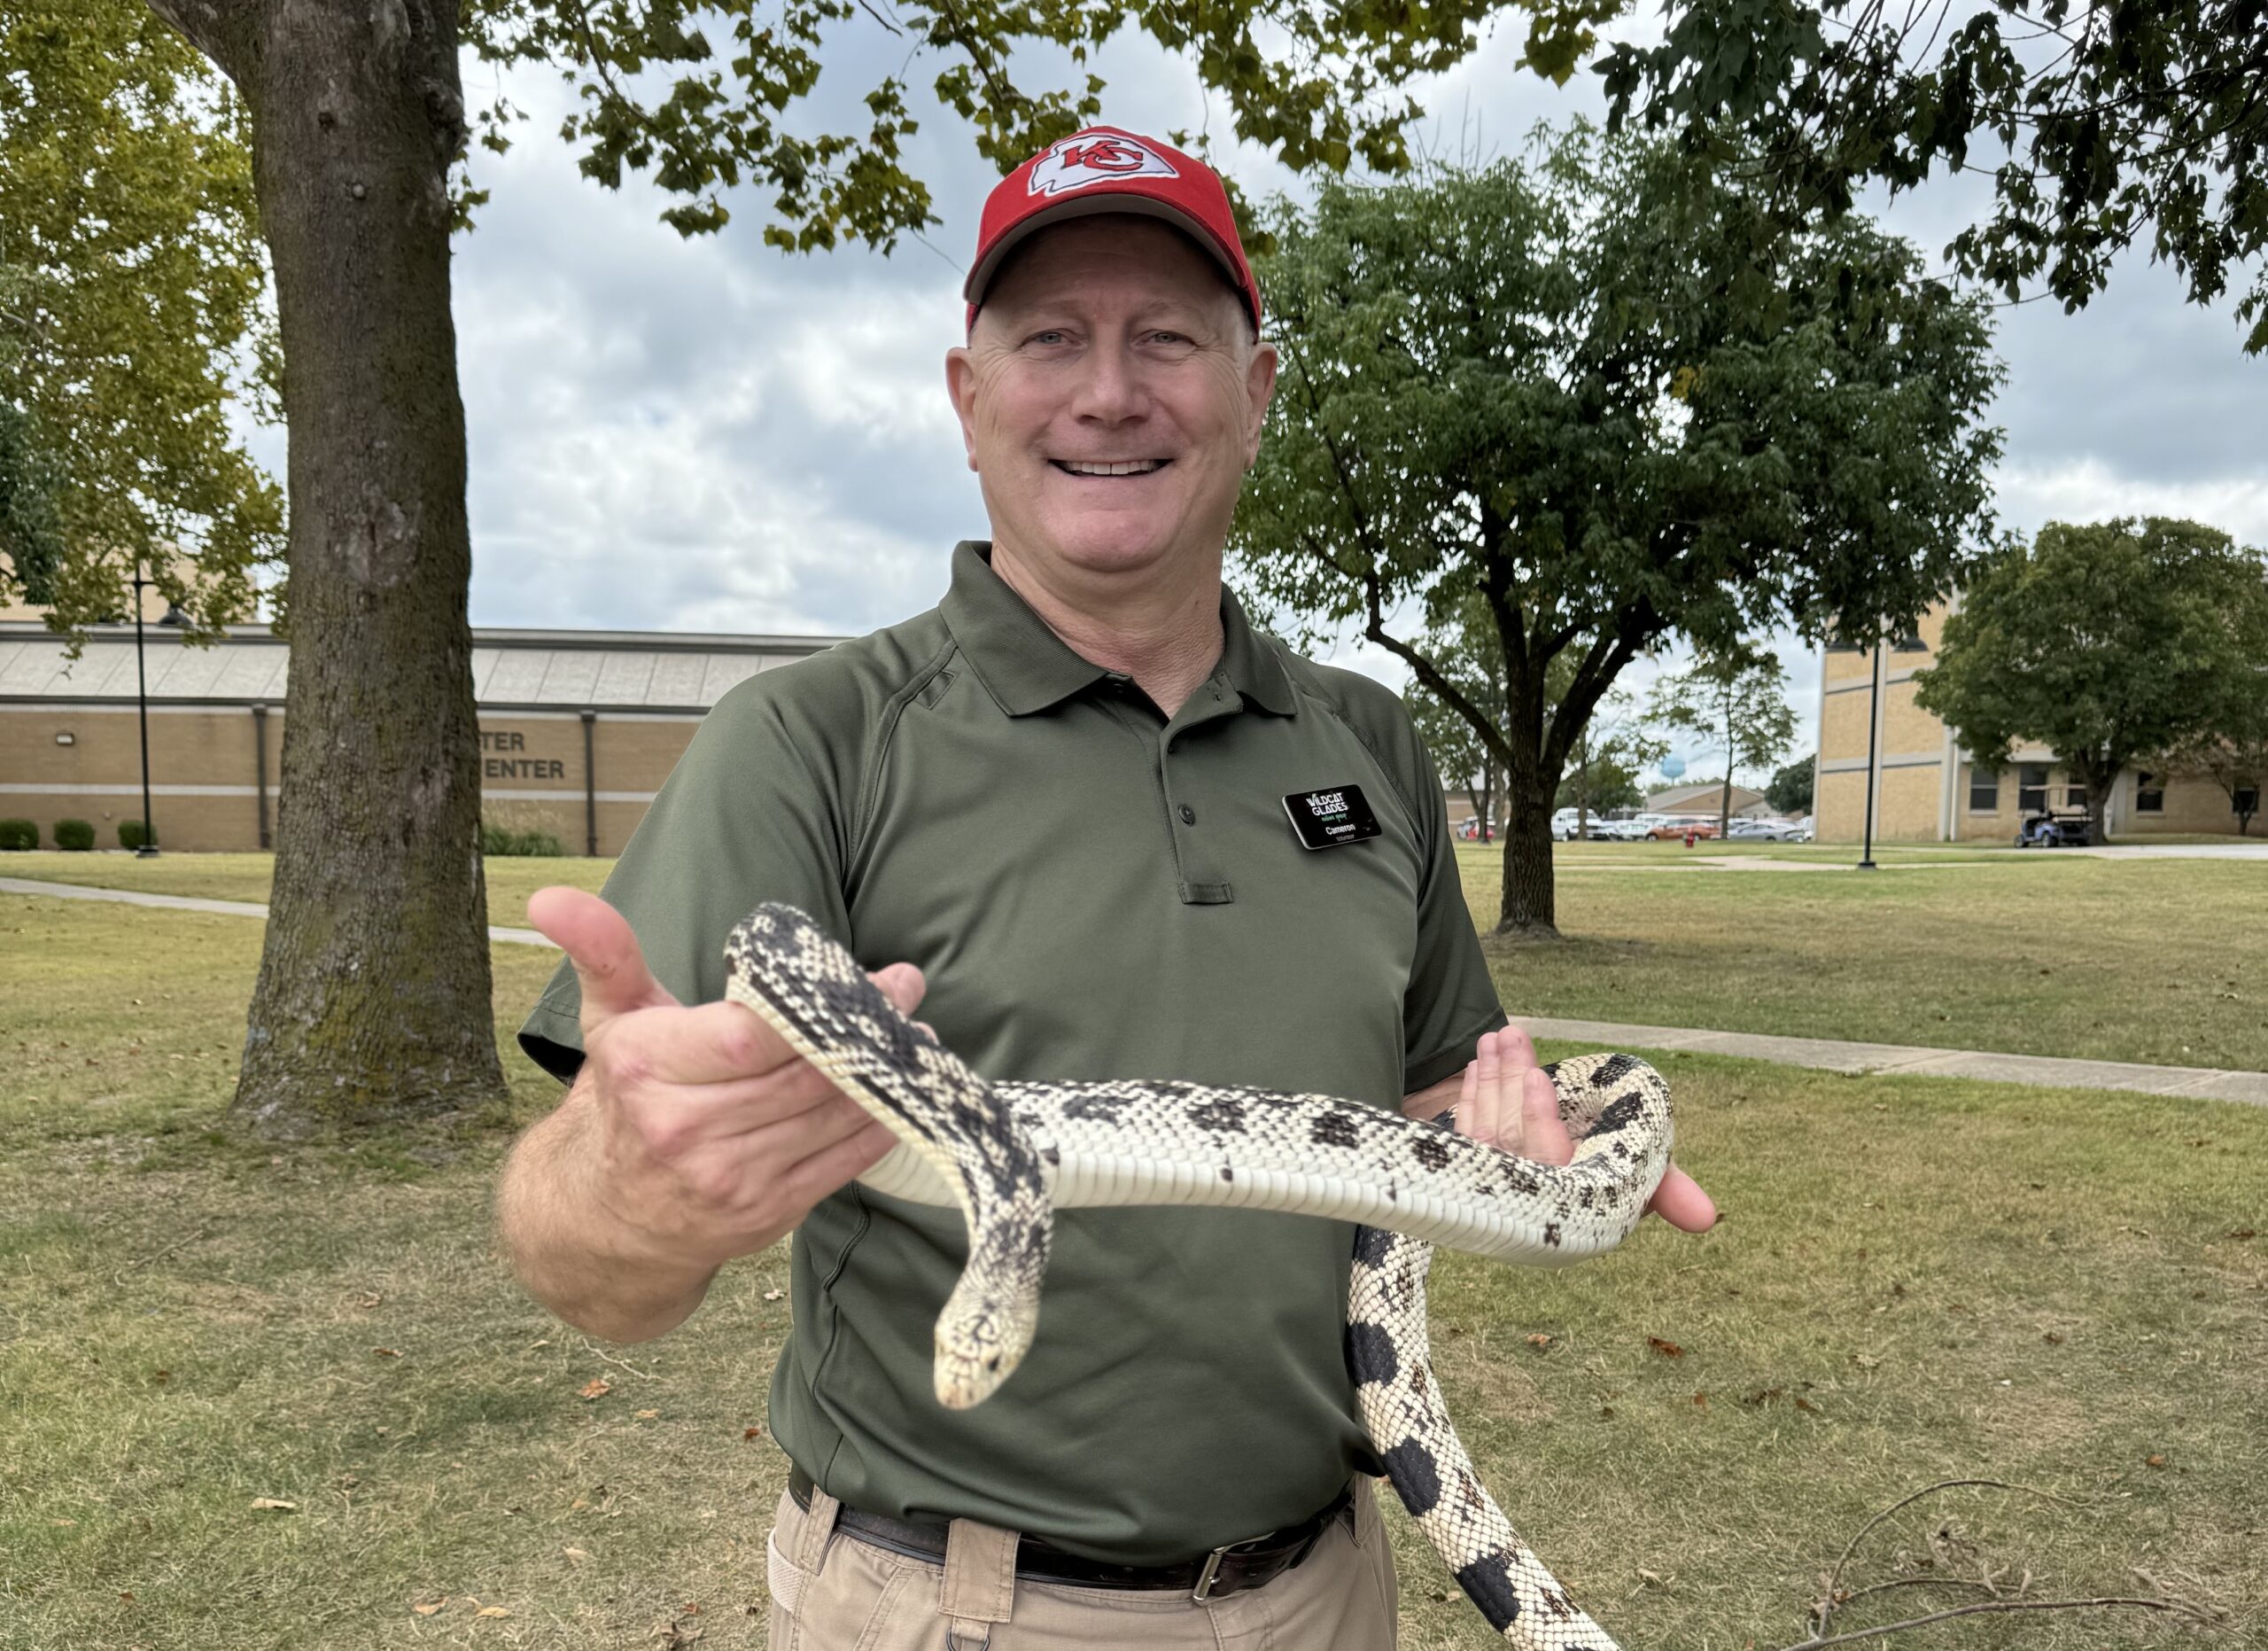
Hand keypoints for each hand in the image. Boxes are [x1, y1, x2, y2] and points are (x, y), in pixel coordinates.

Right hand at [525, 887, 922, 1270]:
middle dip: (862, 1031)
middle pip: (798, 1075)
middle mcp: (685, 1130)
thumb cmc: (623, 1098)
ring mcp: (730, 1179)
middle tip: (907, 989)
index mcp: (648, 1071)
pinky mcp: (767, 1212)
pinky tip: (902, 1088)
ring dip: (882, 1074)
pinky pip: (841, 1162)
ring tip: (914, 1031)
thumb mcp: (609, 1019)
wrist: (607, 1219)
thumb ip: (602, 951)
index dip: (814, 1009)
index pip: (748, 1038)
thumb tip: (552, 898)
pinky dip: (878, 1123)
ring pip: (827, 1117)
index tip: (870, 975)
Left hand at [1452, 1026, 1715, 1233]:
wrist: (1548, 1184)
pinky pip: (1468, 1130)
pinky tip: (1477, 1065)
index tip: (1536, 1078)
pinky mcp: (1473, 1165)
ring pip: (1488, 1129)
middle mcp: (1528, 1200)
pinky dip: (1471, 1095)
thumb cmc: (1608, 1173)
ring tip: (1496, 1038)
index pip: (1550, 1168)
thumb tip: (1710, 1218)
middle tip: (1509, 1035)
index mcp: (1569, 1206)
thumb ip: (1668, 1190)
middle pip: (1511, 1140)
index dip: (1539, 1122)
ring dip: (1492, 1079)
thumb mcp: (1641, 1178)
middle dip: (1509, 1082)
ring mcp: (1498, 1182)